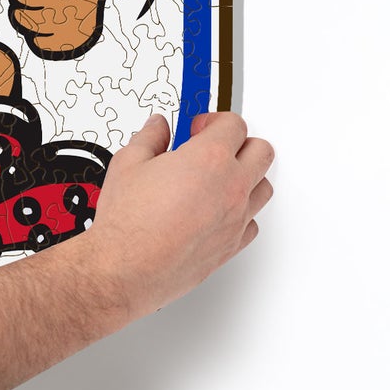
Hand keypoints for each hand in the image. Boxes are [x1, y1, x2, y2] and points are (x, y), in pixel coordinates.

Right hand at [76, 111, 273, 320]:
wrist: (125, 269)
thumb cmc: (127, 224)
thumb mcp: (128, 164)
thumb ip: (149, 138)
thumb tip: (157, 128)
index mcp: (209, 158)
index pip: (233, 124)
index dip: (214, 120)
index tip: (198, 127)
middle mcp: (231, 186)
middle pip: (261, 150)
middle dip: (239, 143)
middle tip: (213, 147)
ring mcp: (236, 217)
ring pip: (263, 186)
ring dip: (246, 176)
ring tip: (219, 178)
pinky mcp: (233, 244)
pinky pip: (252, 221)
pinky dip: (241, 212)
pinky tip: (217, 210)